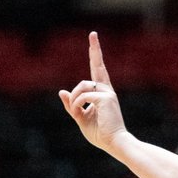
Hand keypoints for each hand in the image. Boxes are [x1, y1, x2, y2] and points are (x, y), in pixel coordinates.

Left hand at [58, 32, 127, 152]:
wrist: (114, 143)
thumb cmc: (101, 134)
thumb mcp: (81, 118)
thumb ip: (72, 105)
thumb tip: (62, 91)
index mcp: (103, 94)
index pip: (99, 70)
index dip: (96, 54)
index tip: (94, 38)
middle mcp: (107, 90)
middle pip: (96, 67)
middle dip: (95, 49)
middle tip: (93, 33)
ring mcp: (108, 93)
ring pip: (83, 85)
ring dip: (75, 98)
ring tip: (77, 111)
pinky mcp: (106, 99)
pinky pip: (83, 96)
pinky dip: (77, 104)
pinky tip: (79, 112)